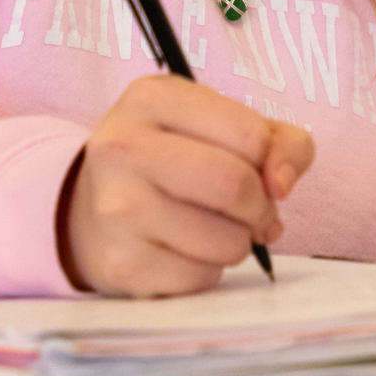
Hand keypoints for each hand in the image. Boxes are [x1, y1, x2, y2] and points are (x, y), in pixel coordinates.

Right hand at [58, 74, 315, 295]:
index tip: (260, 171)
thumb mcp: (222, 125)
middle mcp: (123, 147)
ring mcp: (116, 209)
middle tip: (254, 212)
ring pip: (225, 241)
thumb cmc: (175, 159)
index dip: (271, 161)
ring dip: (238, 242)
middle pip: (235, 186)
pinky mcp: (120, 264)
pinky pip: (201, 278)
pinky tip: (185, 251)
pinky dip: (209, 270)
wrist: (93, 208)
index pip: (251, 135)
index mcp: (151, 98)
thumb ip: (278, 141)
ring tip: (214, 229)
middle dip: (261, 208)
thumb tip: (282, 184)